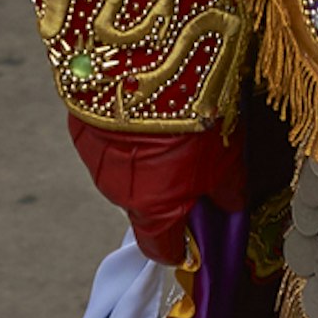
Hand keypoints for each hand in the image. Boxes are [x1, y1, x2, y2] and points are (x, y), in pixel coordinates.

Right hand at [63, 120, 243, 264]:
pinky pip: (108, 145)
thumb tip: (233, 207)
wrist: (147, 68)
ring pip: (126, 175)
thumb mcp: (227, 159)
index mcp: (154, 211)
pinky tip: (147, 113)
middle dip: (167, 193)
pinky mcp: (84, 131)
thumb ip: (229, 191)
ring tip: (171, 130)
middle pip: (146, 207)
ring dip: (145, 162)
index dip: (177, 247)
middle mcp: (120, 195)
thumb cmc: (192, 120)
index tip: (190, 243)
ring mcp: (97, 164)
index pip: (160, 248)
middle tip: (192, 164)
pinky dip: (126, 137)